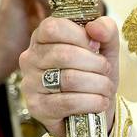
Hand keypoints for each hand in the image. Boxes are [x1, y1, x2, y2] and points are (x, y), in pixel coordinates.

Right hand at [18, 15, 119, 136]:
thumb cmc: (94, 74)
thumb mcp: (105, 48)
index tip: (95, 46)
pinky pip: (68, 102)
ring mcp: (30, 84)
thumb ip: (105, 30)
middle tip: (106, 71)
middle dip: (95, 64)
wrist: (91, 110)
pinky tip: (100, 102)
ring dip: (97, 84)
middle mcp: (30, 59)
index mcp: (42, 38)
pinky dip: (91, 102)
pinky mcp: (37, 107)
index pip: (53, 27)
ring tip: (106, 88)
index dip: (80, 36)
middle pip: (64, 54)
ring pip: (69, 79)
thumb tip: (95, 27)